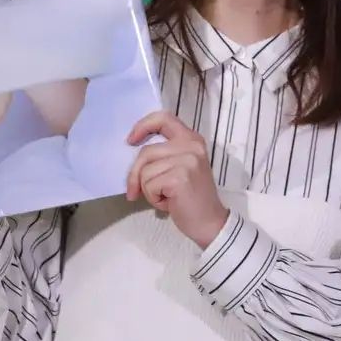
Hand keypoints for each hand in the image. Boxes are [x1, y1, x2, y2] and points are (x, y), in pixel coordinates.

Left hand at [126, 111, 228, 248]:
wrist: (209, 222)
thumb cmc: (191, 197)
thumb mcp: (181, 167)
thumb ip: (164, 154)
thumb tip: (132, 152)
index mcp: (192, 139)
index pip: (163, 118)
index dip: (143, 126)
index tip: (131, 141)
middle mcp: (191, 145)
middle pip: (146, 151)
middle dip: (135, 174)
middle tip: (134, 191)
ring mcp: (187, 160)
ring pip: (145, 171)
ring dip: (148, 189)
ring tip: (165, 197)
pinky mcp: (180, 177)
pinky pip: (149, 185)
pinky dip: (153, 198)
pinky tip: (168, 203)